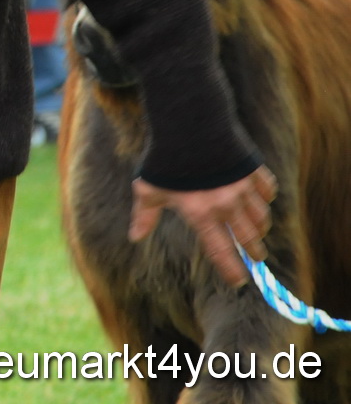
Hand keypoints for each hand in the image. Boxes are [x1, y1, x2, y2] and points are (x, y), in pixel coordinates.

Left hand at [129, 165, 277, 286]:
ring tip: (257, 232)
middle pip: (249, 239)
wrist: (189, 123)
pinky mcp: (254, 170)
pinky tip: (261, 200)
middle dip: (254, 252)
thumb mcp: (148, 188)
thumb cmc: (164, 158)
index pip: (220, 252)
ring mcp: (243, 188)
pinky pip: (268, 191)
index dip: (230, 270)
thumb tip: (134, 238)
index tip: (238, 280)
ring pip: (262, 218)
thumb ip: (144, 215)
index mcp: (201, 214)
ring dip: (261, 228)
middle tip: (255, 257)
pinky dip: (266, 198)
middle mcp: (226, 206)